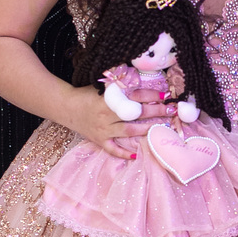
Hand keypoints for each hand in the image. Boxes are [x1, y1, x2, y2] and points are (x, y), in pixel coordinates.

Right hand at [61, 84, 176, 159]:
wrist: (66, 107)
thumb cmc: (86, 94)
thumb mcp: (102, 86)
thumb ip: (120, 85)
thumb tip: (142, 81)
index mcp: (109, 98)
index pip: (134, 96)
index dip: (151, 95)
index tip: (166, 94)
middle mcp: (107, 114)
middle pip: (136, 113)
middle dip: (156, 112)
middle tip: (172, 110)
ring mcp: (103, 129)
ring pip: (129, 131)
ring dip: (147, 130)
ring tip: (162, 128)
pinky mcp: (99, 140)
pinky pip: (113, 149)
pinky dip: (124, 153)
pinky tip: (137, 155)